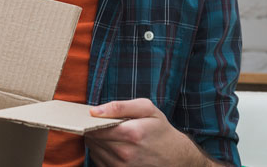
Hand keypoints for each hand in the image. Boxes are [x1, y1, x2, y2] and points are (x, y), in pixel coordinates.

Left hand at [85, 99, 215, 166]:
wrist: (175, 155)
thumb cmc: (159, 128)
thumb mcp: (146, 108)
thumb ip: (119, 106)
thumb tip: (94, 111)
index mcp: (132, 133)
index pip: (95, 127)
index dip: (91, 120)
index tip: (92, 116)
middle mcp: (125, 153)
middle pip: (93, 139)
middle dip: (93, 129)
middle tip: (102, 123)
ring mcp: (122, 166)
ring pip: (94, 150)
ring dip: (97, 141)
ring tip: (110, 134)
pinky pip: (99, 161)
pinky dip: (101, 152)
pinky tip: (112, 145)